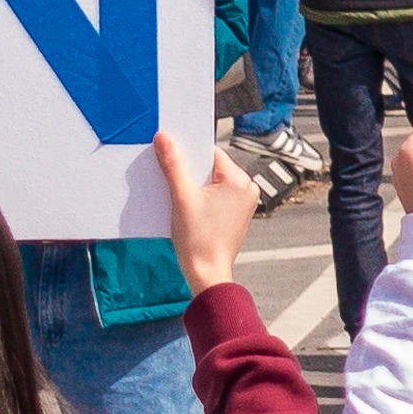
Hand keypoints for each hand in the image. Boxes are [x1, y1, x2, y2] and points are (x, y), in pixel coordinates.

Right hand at [157, 121, 258, 289]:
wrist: (207, 274)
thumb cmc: (198, 241)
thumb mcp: (181, 198)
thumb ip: (173, 165)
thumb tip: (164, 138)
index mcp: (239, 180)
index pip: (210, 153)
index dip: (189, 153)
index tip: (170, 154)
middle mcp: (247, 188)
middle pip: (212, 168)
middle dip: (190, 171)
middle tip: (170, 176)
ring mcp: (244, 203)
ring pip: (213, 182)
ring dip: (195, 185)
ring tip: (179, 195)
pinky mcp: (237, 214)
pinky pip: (217, 196)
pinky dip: (202, 197)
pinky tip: (187, 206)